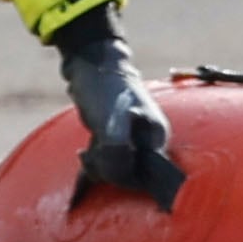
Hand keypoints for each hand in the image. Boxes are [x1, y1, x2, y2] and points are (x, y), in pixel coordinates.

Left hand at [54, 8, 184, 209]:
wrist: (91, 65)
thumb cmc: (105, 91)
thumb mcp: (111, 123)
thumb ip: (117, 152)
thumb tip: (121, 175)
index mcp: (156, 135)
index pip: (148, 174)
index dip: (126, 176)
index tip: (105, 163)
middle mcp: (149, 139)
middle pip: (133, 174)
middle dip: (109, 170)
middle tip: (91, 156)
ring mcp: (134, 139)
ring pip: (119, 168)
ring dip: (99, 166)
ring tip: (86, 154)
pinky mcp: (118, 138)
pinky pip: (109, 160)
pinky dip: (95, 162)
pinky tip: (85, 155)